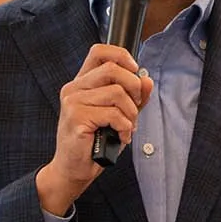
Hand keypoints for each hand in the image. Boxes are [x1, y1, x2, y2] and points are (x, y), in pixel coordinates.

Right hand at [36, 45, 151, 215]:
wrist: (73, 170)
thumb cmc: (94, 144)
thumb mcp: (119, 116)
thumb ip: (133, 98)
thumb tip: (147, 80)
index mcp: (81, 83)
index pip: (99, 52)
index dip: (122, 56)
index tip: (135, 71)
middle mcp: (74, 88)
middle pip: (113, 69)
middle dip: (134, 88)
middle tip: (134, 108)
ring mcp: (73, 102)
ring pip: (117, 93)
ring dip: (131, 114)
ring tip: (127, 128)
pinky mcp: (77, 118)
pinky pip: (114, 114)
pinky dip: (125, 128)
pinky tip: (121, 137)